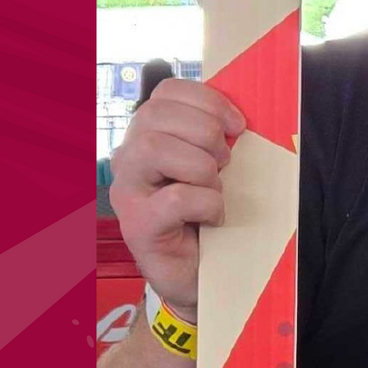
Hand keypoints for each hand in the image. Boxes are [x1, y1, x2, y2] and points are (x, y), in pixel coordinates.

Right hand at [108, 80, 244, 315]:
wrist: (201, 274)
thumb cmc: (209, 215)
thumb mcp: (215, 168)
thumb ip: (216, 138)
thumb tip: (241, 116)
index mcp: (149, 135)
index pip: (165, 92)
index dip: (207, 100)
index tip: (238, 124)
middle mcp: (128, 158)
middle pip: (154, 115)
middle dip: (204, 131)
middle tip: (225, 162)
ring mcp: (127, 192)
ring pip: (154, 148)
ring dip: (200, 166)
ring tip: (215, 188)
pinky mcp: (136, 225)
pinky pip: (174, 197)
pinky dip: (206, 203)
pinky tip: (213, 218)